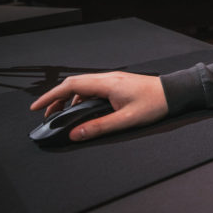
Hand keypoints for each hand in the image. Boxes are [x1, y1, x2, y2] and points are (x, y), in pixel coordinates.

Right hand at [29, 72, 168, 141]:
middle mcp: (108, 78)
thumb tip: (75, 134)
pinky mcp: (118, 83)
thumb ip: (100, 127)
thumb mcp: (126, 119)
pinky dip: (81, 97)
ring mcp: (113, 79)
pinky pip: (93, 87)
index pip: (70, 86)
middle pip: (73, 84)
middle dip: (56, 98)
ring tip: (61, 114)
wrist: (176, 92)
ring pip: (83, 85)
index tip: (36, 108)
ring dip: (69, 98)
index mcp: (107, 84)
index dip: (51, 97)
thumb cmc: (156, 104)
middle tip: (46, 114)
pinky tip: (83, 109)